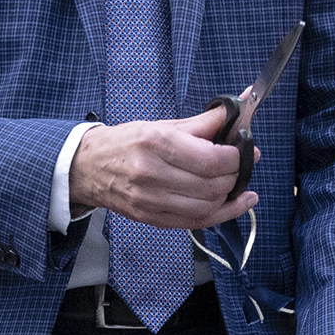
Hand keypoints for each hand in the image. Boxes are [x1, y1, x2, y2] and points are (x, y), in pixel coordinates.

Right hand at [73, 105, 251, 231]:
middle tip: (242, 165)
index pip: (211, 159)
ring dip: (230, 196)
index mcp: (156, 144)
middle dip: (236, 175)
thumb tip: (236, 112)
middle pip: (212, 185)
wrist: (89, 168)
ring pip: (207, 206)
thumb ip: (203, 122)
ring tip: (237, 183)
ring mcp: (151, 201)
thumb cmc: (126, 143)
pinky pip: (196, 222)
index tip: (246, 150)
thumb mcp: (163, 125)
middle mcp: (152, 174)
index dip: (237, 157)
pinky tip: (235, 204)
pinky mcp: (152, 219)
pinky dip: (221, 214)